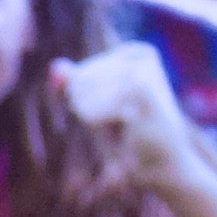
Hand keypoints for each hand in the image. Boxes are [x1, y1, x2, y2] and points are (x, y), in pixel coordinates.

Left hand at [55, 38, 199, 190]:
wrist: (161, 163)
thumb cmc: (128, 136)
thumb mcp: (94, 106)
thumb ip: (73, 84)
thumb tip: (54, 65)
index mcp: (135, 53)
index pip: (81, 73)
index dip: (85, 100)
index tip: (114, 112)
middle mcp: (141, 56)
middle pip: (80, 79)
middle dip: (88, 107)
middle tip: (119, 122)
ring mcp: (142, 70)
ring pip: (83, 91)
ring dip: (94, 116)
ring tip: (124, 124)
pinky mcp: (141, 88)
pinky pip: (92, 107)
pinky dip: (98, 122)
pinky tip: (125, 127)